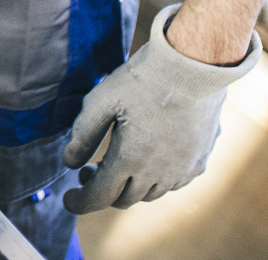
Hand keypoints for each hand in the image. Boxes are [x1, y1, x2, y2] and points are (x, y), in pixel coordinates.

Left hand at [61, 3, 259, 212]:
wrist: (194, 65)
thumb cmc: (144, 79)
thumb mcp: (101, 100)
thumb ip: (82, 135)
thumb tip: (69, 162)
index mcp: (130, 160)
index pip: (99, 197)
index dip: (79, 202)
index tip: (68, 200)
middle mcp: (157, 174)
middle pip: (123, 199)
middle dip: (102, 189)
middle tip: (91, 170)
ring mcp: (181, 171)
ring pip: (149, 194)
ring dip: (129, 185)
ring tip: (118, 162)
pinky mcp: (199, 161)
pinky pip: (172, 183)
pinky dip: (154, 179)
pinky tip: (148, 158)